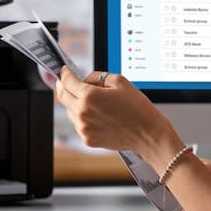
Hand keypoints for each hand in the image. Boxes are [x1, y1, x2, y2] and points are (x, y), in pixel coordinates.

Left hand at [55, 67, 180, 163]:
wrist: (147, 133)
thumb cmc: (137, 107)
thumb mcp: (120, 81)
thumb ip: (97, 76)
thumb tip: (85, 80)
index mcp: (89, 96)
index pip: (66, 81)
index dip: (64, 74)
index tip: (64, 71)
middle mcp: (83, 113)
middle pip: (62, 96)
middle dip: (64, 87)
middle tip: (68, 82)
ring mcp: (84, 128)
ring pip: (70, 111)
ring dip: (76, 103)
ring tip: (95, 103)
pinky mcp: (88, 139)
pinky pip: (79, 124)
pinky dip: (84, 118)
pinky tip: (100, 116)